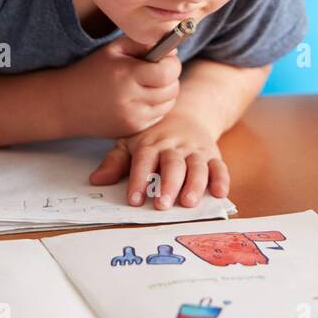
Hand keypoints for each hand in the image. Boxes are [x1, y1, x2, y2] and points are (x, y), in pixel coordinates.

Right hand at [59, 35, 180, 136]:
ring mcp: (133, 118)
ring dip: (165, 92)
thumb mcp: (114, 49)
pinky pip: (158, 116)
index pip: (169, 71)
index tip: (164, 58)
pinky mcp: (132, 130)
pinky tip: (140, 98)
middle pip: (172, 89)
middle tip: (156, 70)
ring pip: (168, 104)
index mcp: (127, 75)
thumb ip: (143, 43)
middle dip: (170, 77)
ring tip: (147, 83)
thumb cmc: (91, 71)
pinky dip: (156, 106)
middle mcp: (131, 100)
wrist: (65, 104)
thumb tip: (172, 48)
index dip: (171, 63)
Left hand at [89, 116, 229, 208]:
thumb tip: (95, 180)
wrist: (186, 112)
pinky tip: (220, 192)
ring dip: (194, 184)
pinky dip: (221, 179)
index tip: (135, 199)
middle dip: (168, 184)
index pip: (144, 160)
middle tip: (162, 204)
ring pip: (197, 167)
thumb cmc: (153, 134)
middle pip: (173, 164)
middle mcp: (175, 147)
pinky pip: (220, 166)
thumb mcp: (131, 141)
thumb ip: (115, 162)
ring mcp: (196, 151)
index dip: (139, 178)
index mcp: (152, 143)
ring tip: (188, 202)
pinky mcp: (213, 155)